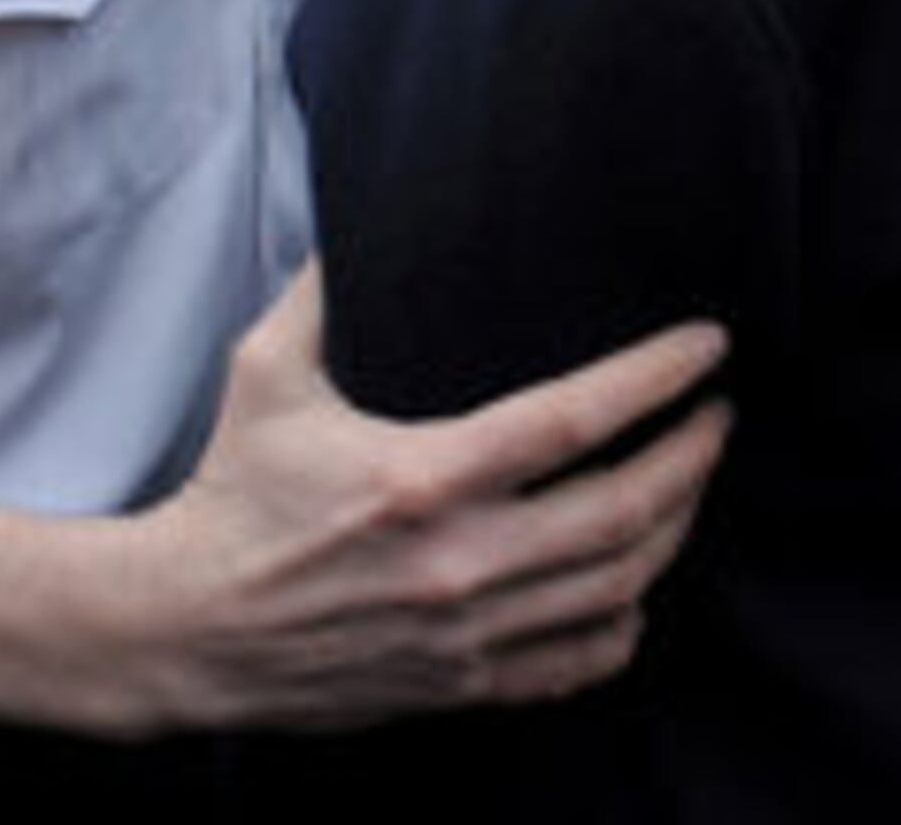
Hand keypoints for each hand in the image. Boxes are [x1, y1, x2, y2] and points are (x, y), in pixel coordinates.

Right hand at [111, 263, 729, 729]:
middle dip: (694, 455)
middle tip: (718, 415)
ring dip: (676, 529)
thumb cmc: (232, 494)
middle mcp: (459, 562)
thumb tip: (365, 215)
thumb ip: (324, 289)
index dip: (658, 377)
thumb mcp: (266, 374)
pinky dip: (628, 620)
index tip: (707, 347)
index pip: (577, 419)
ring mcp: (466, 632)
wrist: (182, 628)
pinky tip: (637, 579)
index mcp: (423, 477)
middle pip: (627, 510)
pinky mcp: (460, 684)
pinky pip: (581, 663)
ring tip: (692, 480)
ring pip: (621, 586)